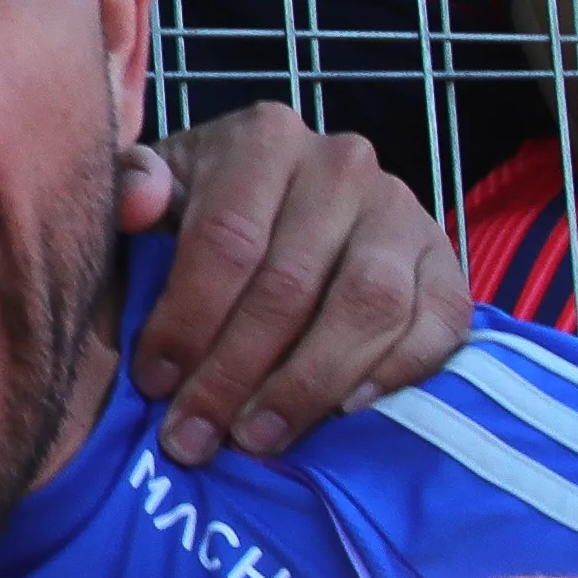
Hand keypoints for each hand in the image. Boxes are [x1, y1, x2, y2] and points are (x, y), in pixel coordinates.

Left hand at [121, 103, 474, 464]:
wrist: (294, 204)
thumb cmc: (204, 209)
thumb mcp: (158, 191)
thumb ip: (132, 189)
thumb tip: (139, 202)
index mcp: (263, 139)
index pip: (226, 239)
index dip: (188, 320)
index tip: (154, 383)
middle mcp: (342, 165)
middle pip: (290, 284)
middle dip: (235, 373)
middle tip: (198, 437)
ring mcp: (403, 211)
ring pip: (367, 305)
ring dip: (308, 384)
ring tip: (260, 438)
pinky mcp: (446, 261)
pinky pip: (438, 324)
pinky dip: (394, 373)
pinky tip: (344, 412)